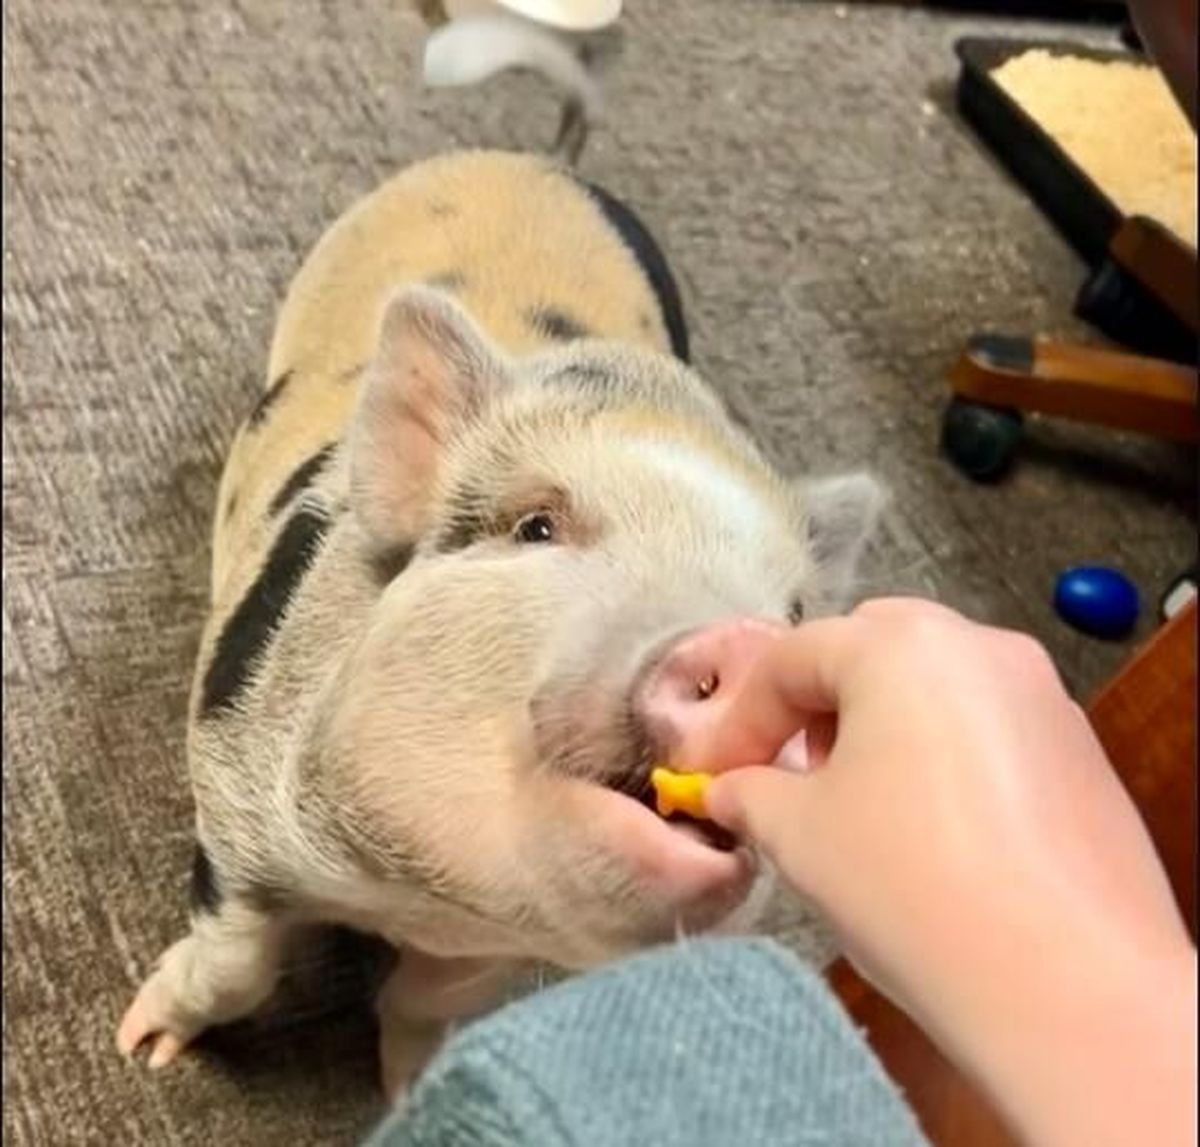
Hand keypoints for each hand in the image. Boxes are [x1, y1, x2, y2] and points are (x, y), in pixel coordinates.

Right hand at [692, 598, 1195, 1146]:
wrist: (1071, 986)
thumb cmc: (908, 884)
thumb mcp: (800, 836)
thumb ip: (750, 794)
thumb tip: (727, 789)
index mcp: (901, 645)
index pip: (793, 658)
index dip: (741, 719)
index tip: (712, 777)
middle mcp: (979, 647)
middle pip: (869, 649)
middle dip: (815, 703)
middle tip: (789, 772)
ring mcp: (1041, 695)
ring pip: (933, 684)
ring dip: (877, 724)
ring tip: (856, 801)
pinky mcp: (1079, 750)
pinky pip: (984, 726)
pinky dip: (938, 752)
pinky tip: (929, 827)